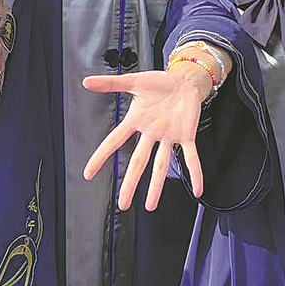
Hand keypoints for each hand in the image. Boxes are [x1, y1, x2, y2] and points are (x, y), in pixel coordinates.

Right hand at [82, 65, 207, 211]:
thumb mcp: (135, 81)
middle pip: (138, 162)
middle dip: (130, 183)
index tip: (88, 174)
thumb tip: (86, 81)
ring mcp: (169, 136)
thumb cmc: (160, 82)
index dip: (101, 156)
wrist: (185, 80)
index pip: (114, 141)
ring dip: (156, 185)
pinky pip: (191, 157)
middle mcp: (151, 133)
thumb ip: (111, 84)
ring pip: (162, 164)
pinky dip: (195, 173)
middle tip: (122, 204)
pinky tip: (198, 189)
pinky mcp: (186, 136)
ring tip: (150, 205)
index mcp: (136, 121)